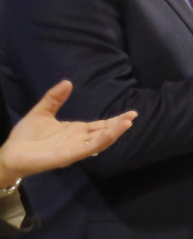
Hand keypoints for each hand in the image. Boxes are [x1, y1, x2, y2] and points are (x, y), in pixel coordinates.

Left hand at [0, 80, 135, 185]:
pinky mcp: (70, 156)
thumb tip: (68, 82)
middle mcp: (79, 140)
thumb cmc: (26, 135)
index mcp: (75, 130)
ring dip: (114, 133)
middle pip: (104, 132)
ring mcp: (76, 148)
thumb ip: (54, 98)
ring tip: (127, 123)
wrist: (12, 153)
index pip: (100, 125)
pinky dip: (101, 141)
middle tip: (133, 116)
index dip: (115, 120)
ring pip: (101, 141)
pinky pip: (89, 148)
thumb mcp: (41, 111)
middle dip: (119, 125)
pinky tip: (110, 133)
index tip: (131, 113)